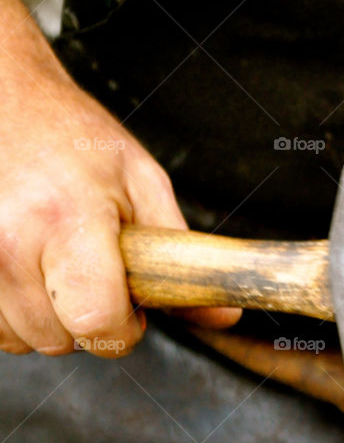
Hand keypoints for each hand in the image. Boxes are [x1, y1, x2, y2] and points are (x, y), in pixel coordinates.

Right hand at [0, 0, 239, 357]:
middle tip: (94, 271)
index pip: (95, 321)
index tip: (130, 309)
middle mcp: (10, 242)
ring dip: (49, 317)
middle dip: (88, 319)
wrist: (3, 103)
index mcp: (68, 220)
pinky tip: (29, 269)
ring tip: (58, 262)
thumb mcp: (142, 183)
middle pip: (61, 339)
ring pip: (24, 339)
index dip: (122, 328)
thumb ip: (181, 256)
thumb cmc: (72, 139)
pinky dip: (16, 312)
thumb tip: (222, 316)